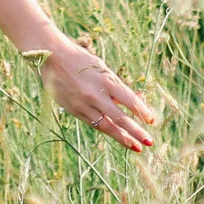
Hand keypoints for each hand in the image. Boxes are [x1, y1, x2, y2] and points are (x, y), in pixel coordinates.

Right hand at [34, 40, 155, 150]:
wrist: (51, 57)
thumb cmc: (80, 59)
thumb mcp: (102, 68)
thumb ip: (116, 86)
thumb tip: (134, 102)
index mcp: (105, 80)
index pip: (129, 100)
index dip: (142, 112)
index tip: (151, 121)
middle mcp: (95, 95)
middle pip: (120, 118)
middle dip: (136, 132)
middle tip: (149, 142)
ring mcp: (83, 105)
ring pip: (106, 126)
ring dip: (122, 137)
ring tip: (135, 146)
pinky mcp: (74, 110)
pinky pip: (94, 123)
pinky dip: (106, 130)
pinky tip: (116, 135)